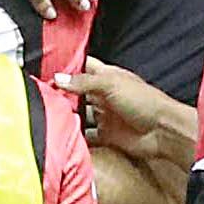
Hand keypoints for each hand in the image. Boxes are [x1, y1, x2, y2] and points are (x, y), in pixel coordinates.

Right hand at [57, 61, 192, 171]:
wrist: (163, 131)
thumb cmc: (144, 101)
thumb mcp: (111, 84)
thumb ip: (83, 82)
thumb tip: (58, 79)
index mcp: (107, 76)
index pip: (84, 67)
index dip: (68, 66)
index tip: (46, 68)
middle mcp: (104, 95)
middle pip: (78, 92)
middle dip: (62, 93)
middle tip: (40, 94)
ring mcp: (104, 115)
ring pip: (80, 114)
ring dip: (67, 115)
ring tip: (47, 115)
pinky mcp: (106, 135)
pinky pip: (86, 136)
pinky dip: (76, 137)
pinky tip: (63, 135)